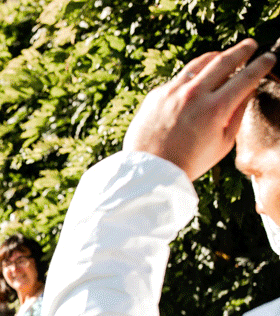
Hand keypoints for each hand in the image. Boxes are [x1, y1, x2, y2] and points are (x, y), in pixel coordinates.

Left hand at [123, 39, 274, 180]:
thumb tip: (248, 91)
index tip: (269, 57)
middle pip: (223, 60)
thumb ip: (237, 114)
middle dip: (242, 50)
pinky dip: (192, 76)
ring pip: (199, 63)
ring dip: (216, 56)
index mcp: (215, 109)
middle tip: (251, 45)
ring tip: (225, 56)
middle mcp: (193, 95)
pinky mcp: (156, 94)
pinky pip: (179, 78)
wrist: (150, 170)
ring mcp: (172, 92)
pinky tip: (197, 81)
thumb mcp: (222, 144)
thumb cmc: (188, 161)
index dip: (261, 64)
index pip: (246, 77)